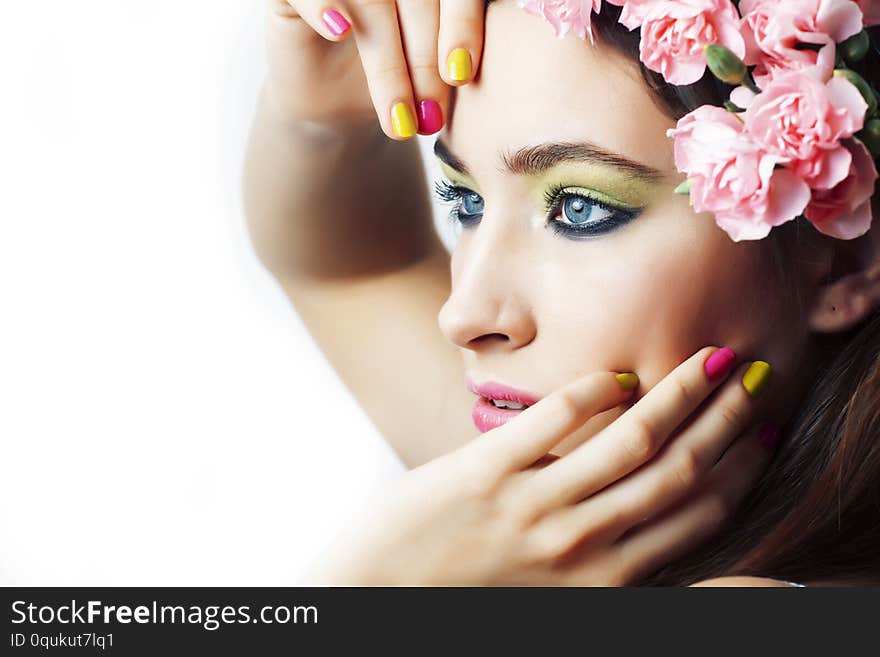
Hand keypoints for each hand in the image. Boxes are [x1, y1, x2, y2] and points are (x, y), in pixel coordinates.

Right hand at [265, 0, 485, 137]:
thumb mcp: (433, 72)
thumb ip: (458, 53)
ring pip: (374, 2)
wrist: (338, 109)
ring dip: (388, 63)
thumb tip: (477, 65)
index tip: (462, 75)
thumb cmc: (396, 84)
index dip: (461, 25)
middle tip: (430, 114)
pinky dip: (325, 5)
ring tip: (399, 119)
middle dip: (426, 57)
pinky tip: (341, 30)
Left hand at [307, 347, 780, 585]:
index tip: (760, 429)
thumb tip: (655, 513)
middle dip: (726, 420)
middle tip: (754, 375)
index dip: (738, 469)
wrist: (379, 597)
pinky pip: (553, 421)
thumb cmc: (471, 589)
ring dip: (680, 395)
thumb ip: (608, 556)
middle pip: (677, 472)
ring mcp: (532, 508)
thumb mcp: (555, 588)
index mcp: (605, 579)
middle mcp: (579, 546)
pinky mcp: (483, 474)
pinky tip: (616, 373)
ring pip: (630, 441)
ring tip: (709, 357)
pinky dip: (593, 392)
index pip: (695, 516)